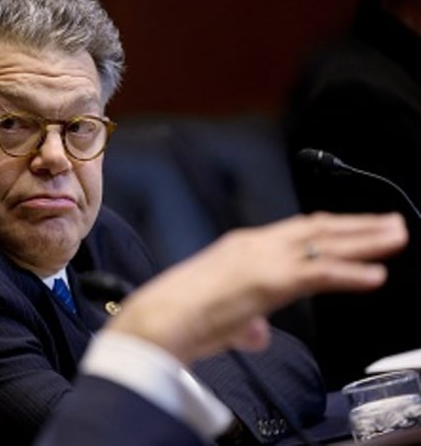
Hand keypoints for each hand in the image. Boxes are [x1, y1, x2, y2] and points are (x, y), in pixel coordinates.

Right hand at [105, 212, 406, 363]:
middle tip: (390, 223)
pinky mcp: (271, 278)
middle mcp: (254, 244)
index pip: (294, 232)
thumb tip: (257, 333)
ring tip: (395, 236)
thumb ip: (246, 322)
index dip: (329, 229)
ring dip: (365, 240)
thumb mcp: (220, 315)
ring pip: (324, 243)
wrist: (161, 318)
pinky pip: (320, 272)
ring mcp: (263, 258)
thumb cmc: (181, 316)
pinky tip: (375, 274)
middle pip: (316, 229)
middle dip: (357, 226)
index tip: (354, 228)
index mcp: (240, 247)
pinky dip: (351, 273)